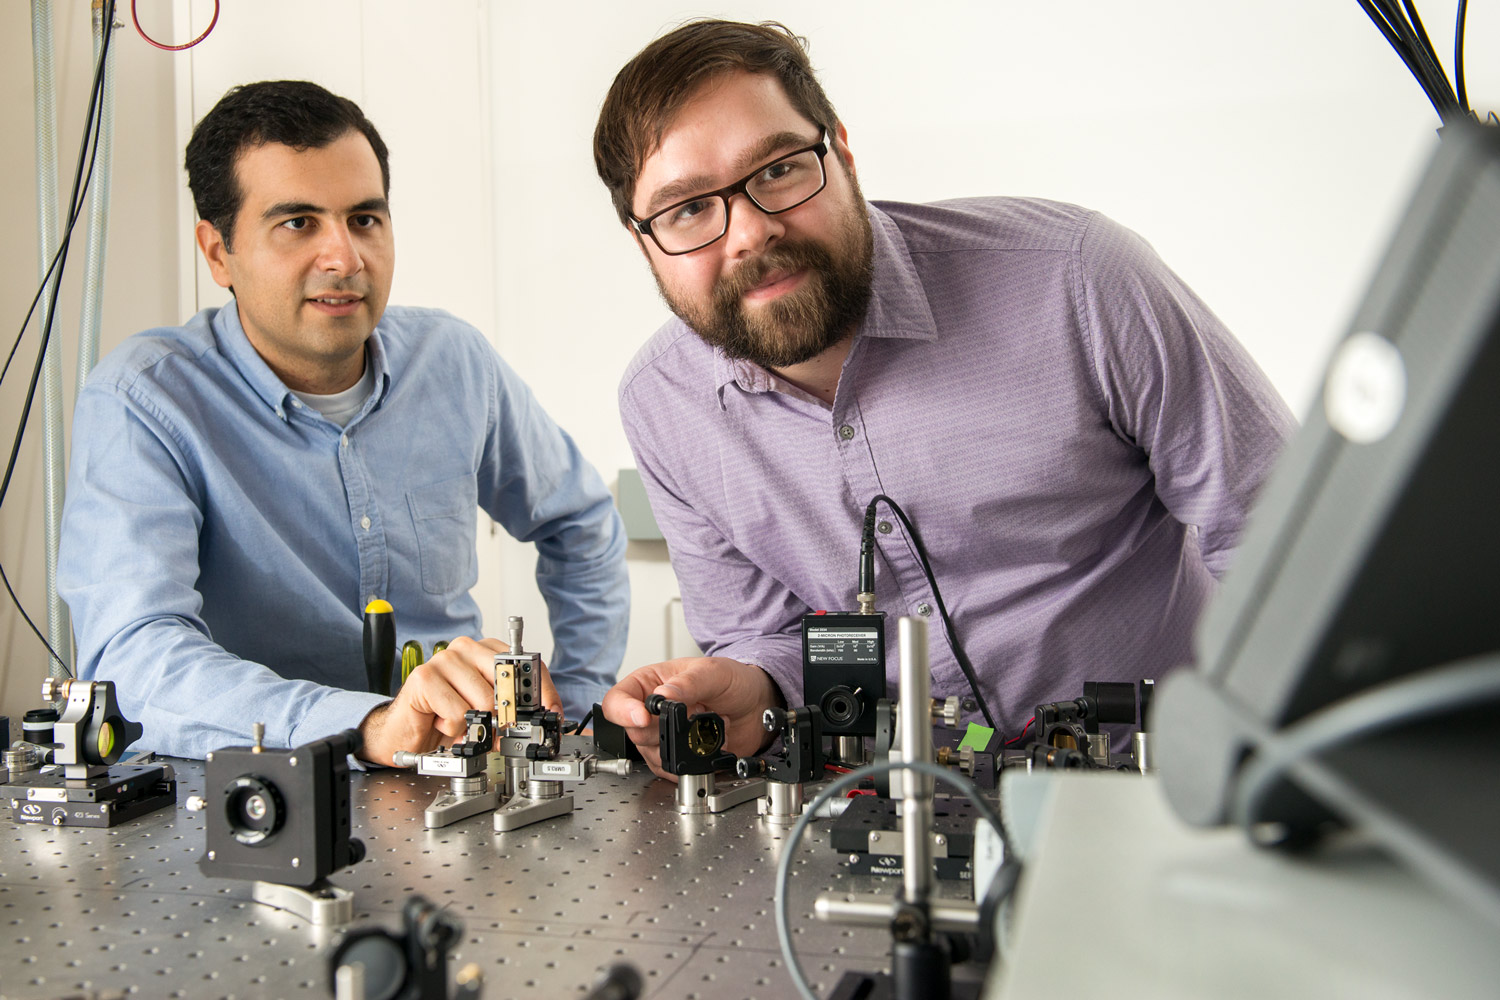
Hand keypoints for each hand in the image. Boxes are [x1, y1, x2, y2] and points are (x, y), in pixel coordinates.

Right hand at [358, 635, 561, 765]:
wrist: (407, 730)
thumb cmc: (447, 716)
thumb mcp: (489, 709)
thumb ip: (514, 704)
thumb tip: (546, 713)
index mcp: (487, 651)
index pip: (528, 664)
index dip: (543, 693)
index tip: (552, 714)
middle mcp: (466, 649)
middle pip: (508, 684)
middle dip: (507, 715)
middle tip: (496, 731)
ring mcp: (444, 659)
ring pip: (484, 701)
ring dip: (475, 725)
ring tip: (460, 723)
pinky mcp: (425, 677)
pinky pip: (459, 713)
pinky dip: (453, 728)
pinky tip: (441, 721)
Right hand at [601, 656, 781, 780]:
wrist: (758, 706)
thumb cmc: (734, 681)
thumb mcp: (713, 672)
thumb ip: (689, 682)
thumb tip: (663, 695)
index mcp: (650, 683)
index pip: (618, 699)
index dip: (624, 711)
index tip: (642, 718)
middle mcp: (652, 712)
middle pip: (634, 732)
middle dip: (663, 730)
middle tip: (693, 717)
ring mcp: (664, 736)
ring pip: (651, 754)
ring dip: (680, 747)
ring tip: (704, 729)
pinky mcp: (678, 756)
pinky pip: (669, 770)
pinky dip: (688, 764)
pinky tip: (705, 747)